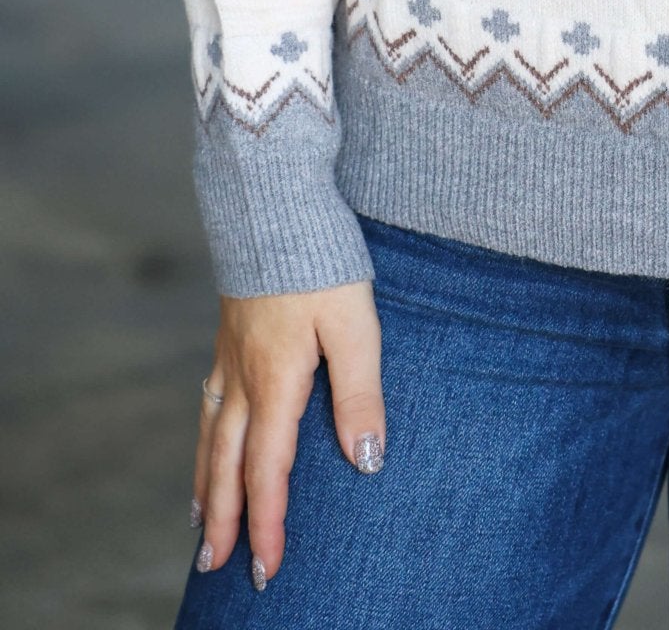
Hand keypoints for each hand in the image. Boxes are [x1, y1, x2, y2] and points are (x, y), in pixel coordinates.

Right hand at [191, 280, 384, 590]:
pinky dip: (204, 439)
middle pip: (228, 465)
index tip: (268, 566)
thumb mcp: (355, 324)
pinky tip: (209, 442)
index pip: (268, 471)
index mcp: (275, 382)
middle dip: (226, 520)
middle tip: (217, 568)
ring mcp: (230, 355)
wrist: (273, 201)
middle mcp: (244, 377)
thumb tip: (365, 459)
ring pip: (211, 437)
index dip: (268, 522)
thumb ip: (359, 392)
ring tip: (203, 526)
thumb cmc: (320, 259)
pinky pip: (209, 404)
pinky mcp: (228, 334)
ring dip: (207, 486)